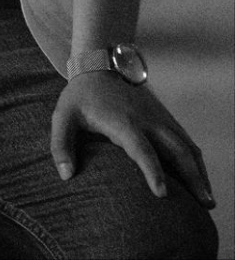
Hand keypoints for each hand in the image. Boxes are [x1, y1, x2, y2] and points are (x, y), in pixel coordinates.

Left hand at [51, 73, 214, 206]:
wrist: (101, 64)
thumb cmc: (81, 95)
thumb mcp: (63, 115)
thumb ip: (60, 145)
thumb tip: (66, 176)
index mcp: (122, 122)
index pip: (141, 149)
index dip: (152, 171)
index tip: (162, 193)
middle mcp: (146, 120)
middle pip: (176, 149)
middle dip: (192, 176)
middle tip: (204, 203)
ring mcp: (158, 117)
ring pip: (186, 145)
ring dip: (199, 171)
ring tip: (208, 200)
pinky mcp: (164, 117)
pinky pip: (185, 140)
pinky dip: (196, 160)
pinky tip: (200, 179)